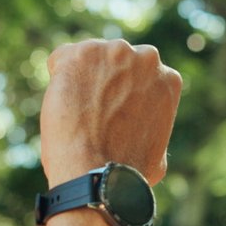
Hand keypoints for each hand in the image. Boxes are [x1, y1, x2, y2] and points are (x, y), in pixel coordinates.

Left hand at [40, 39, 181, 186]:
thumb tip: (143, 135)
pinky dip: (58, 78)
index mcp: (167, 79)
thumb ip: (151, 128)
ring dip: (81, 79)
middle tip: (91, 110)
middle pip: (116, 61)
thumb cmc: (128, 173)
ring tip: (76, 112)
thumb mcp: (158, 151)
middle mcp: (146, 58)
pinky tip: (62, 103)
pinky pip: (61, 59)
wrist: (98, 172)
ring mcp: (113, 52)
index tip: (112, 111)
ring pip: (89, 58)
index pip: (140, 74)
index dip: (123, 94)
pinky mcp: (81, 53)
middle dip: (104, 80)